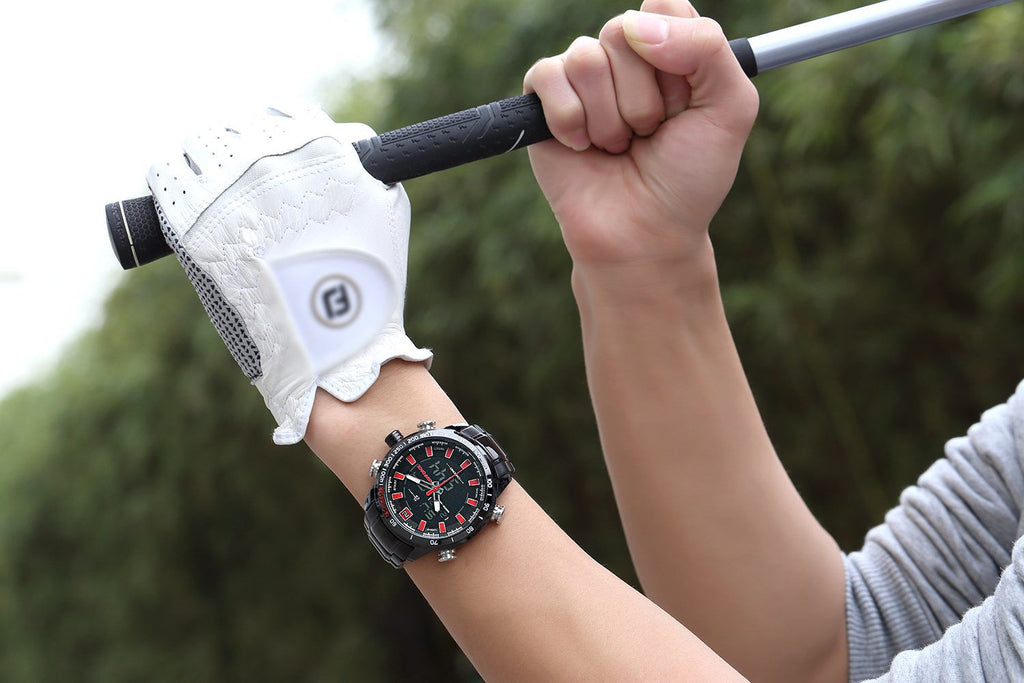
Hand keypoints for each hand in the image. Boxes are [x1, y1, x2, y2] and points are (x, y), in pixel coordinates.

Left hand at [148, 104, 430, 444]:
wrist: (333, 337)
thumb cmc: (368, 278)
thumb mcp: (389, 206)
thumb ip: (365, 163)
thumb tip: (346, 142)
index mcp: (317, 146)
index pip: (284, 109)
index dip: (279, 126)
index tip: (274, 142)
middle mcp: (267, 158)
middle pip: (236, 124)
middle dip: (240, 144)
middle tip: (243, 171)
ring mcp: (227, 190)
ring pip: (195, 142)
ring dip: (201, 155)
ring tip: (208, 178)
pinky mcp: (192, 223)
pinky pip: (163, 176)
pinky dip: (169, 177)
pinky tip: (180, 188)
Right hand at [524, 0, 757, 274]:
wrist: (644, 235)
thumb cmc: (688, 179)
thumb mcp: (730, 109)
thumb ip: (707, 47)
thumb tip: (635, 23)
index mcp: (671, 50)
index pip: (664, 8)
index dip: (675, 56)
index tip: (684, 102)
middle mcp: (625, 57)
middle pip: (623, 30)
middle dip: (643, 96)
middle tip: (650, 134)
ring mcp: (583, 80)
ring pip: (586, 58)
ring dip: (609, 118)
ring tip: (618, 148)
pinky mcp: (542, 103)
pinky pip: (548, 76)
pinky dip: (570, 120)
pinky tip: (583, 148)